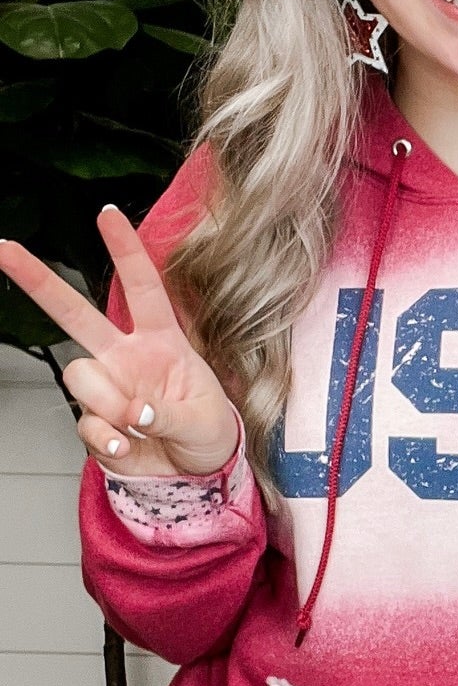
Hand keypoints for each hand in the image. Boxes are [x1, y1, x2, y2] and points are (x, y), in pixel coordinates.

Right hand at [0, 207, 239, 476]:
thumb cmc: (208, 431)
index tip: (107, 214)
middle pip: (74, 312)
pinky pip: (86, 423)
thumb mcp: (204, 419)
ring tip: (140, 424)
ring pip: (80, 374)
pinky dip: (108, 438)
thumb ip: (167, 413)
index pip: (144, 288)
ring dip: (109, 401)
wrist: (196, 472)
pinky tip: (128, 446)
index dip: (126, 251)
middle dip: (36, 279)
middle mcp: (125, 356)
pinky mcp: (93, 421)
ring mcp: (106, 387)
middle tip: (2, 246)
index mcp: (162, 340)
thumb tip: (133, 412)